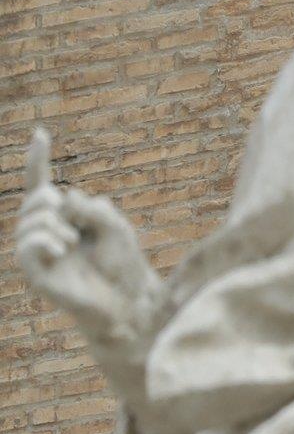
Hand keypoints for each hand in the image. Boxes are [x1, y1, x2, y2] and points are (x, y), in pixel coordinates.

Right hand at [14, 129, 159, 338]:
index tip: (40, 133)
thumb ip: (90, 208)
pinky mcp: (34, 272)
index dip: (39, 161)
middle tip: (76, 225)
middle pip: (37, 199)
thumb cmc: (123, 263)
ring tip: (72, 243)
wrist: (127, 299)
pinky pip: (27, 244)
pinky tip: (61, 249)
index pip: (44, 185)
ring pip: (32, 219)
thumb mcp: (115, 225)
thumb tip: (62, 200)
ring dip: (57, 226)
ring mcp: (39, 252)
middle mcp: (47, 231)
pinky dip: (45, 241)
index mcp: (66, 217)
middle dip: (55, 201)